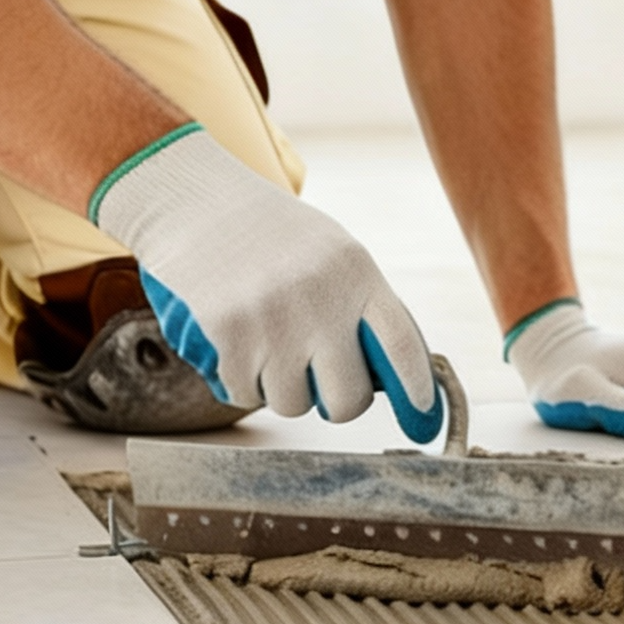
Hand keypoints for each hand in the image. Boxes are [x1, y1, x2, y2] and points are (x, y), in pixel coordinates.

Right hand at [93, 126, 441, 440]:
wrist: (199, 204)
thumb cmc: (276, 238)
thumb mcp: (336, 255)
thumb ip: (363, 307)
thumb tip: (391, 380)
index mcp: (358, 274)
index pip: (401, 347)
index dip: (418, 392)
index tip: (424, 419)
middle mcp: (321, 299)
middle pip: (347, 399)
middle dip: (336, 403)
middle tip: (322, 384)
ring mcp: (273, 318)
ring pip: (292, 404)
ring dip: (283, 391)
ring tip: (272, 348)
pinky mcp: (227, 333)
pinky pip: (245, 394)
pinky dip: (242, 383)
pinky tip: (239, 346)